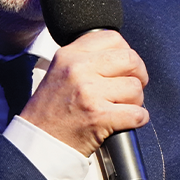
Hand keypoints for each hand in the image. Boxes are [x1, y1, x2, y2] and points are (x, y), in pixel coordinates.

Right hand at [20, 30, 149, 155]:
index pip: (113, 38)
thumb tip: (122, 55)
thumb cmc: (53, 111)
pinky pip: (137, 113)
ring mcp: (89, 92)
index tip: (125, 67)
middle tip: (132, 88)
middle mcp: (78, 69)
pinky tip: (125, 121)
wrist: (40, 141)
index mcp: (70, 55)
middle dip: (139, 75)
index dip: (126, 53)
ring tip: (121, 107)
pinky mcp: (99, 116)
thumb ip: (87, 59)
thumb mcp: (61, 71)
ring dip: (135, 101)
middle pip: (131, 59)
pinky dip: (138, 119)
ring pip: (135, 88)